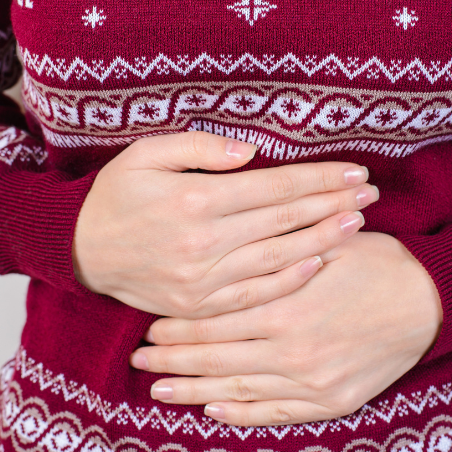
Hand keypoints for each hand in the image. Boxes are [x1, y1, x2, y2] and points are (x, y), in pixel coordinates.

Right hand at [73, 131, 378, 317]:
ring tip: (358, 223)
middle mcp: (204, 242)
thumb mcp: (147, 153)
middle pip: (284, 220)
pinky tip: (318, 262)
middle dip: (333, 204)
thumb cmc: (116, 194)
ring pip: (278, 258)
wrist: (80, 250)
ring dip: (323, 239)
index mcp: (195, 199)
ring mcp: (202, 279)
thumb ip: (200, 147)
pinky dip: (289, 279)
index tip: (353, 171)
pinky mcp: (198, 304)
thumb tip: (253, 152)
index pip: (274, 186)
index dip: (319, 178)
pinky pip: (254, 294)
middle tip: (371, 193)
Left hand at [129, 232, 442, 426]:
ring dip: (194, 391)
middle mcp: (292, 350)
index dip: (179, 325)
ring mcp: (311, 381)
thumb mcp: (328, 244)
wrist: (431, 303)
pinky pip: (275, 413)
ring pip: (237, 391)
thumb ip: (279, 249)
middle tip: (141, 358)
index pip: (215, 321)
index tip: (150, 325)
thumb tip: (237, 232)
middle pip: (216, 358)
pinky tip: (214, 410)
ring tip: (160, 389)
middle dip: (173, 359)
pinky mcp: (330, 401)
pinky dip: (241, 414)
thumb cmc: (378, 264)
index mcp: (285, 307)